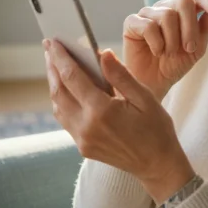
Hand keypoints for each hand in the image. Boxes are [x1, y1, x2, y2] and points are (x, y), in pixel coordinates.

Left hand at [44, 39, 194, 200]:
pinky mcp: (83, 147)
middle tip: (49, 49)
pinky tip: (67, 89)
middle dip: (52, 67)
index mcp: (102, 112)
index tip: (52, 42)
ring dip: (55, 84)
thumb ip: (120, 75)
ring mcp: (82, 140)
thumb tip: (102, 54)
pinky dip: (62, 101)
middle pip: (58, 91)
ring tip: (55, 66)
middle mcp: (86, 127)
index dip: (60, 57)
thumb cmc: (156, 130)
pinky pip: (65, 120)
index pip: (72, 77)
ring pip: (58, 107)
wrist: (158, 165)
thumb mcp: (145, 98)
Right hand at [123, 0, 207, 101]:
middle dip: (190, 28)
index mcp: (183, 11)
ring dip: (172, 40)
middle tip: (189, 48)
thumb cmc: (175, 64)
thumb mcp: (198, 47)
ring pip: (167, 15)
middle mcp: (166, 7)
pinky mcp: (132, 22)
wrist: (154, 83)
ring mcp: (148, 13)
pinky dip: (156, 43)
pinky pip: (148, 26)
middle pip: (183, 2)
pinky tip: (156, 52)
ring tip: (169, 53)